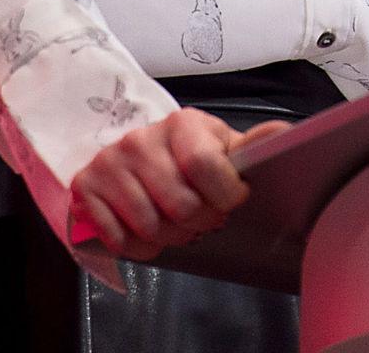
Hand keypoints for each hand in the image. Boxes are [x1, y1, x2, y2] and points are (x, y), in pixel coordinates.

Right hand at [67, 109, 292, 258]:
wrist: (138, 155)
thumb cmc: (189, 154)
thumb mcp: (223, 146)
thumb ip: (253, 146)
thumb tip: (283, 135)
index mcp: (183, 123)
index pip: (205, 167)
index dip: (224, 197)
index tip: (230, 202)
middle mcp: (141, 138)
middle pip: (179, 205)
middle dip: (198, 223)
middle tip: (201, 218)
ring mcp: (110, 161)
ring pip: (149, 225)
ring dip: (169, 236)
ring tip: (176, 223)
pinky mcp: (85, 185)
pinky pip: (117, 237)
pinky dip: (138, 246)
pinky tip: (147, 230)